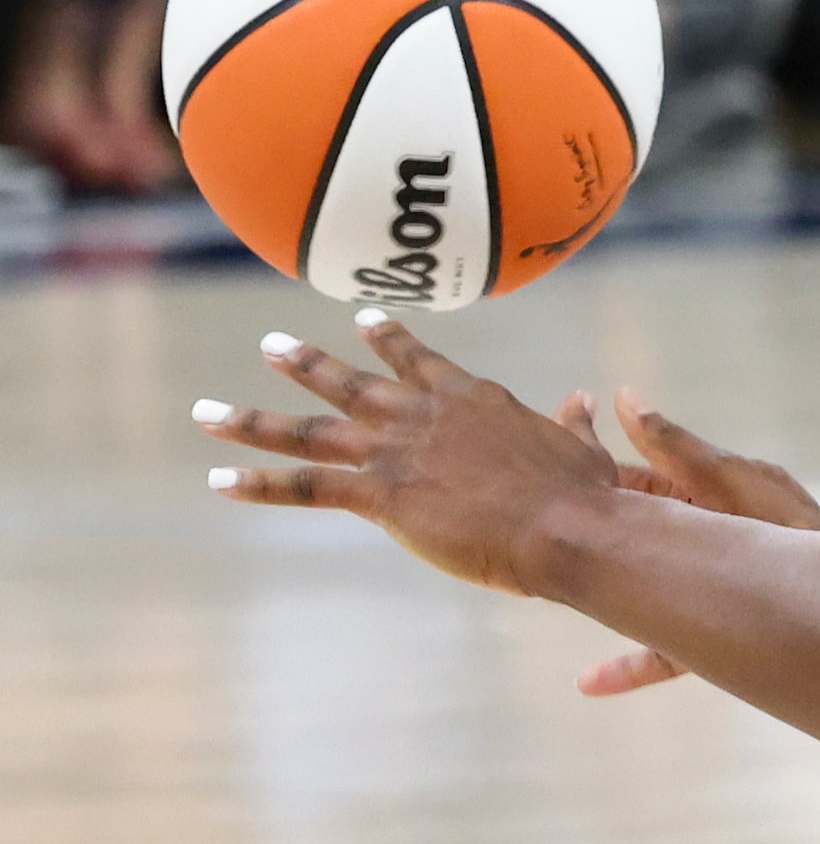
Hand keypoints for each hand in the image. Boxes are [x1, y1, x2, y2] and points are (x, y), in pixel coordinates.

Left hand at [196, 314, 618, 594]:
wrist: (566, 526)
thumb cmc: (584, 495)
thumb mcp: (582, 450)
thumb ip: (573, 422)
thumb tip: (587, 399)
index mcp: (474, 399)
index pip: (422, 362)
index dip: (392, 340)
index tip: (365, 317)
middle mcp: (424, 413)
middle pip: (352, 384)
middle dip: (307, 364)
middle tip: (272, 345)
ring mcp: (397, 449)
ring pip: (310, 430)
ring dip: (254, 419)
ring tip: (209, 411)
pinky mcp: (381, 493)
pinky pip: (306, 485)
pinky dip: (259, 482)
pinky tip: (220, 478)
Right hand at [552, 388, 819, 696]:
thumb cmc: (793, 527)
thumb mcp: (728, 481)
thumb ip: (674, 447)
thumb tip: (626, 398)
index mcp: (694, 496)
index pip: (626, 480)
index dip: (585, 473)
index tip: (539, 464)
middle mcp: (690, 541)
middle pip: (621, 535)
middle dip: (576, 535)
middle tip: (520, 534)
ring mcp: (695, 590)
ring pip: (630, 592)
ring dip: (593, 596)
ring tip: (543, 595)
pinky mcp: (708, 637)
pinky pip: (659, 653)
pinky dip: (628, 667)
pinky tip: (589, 683)